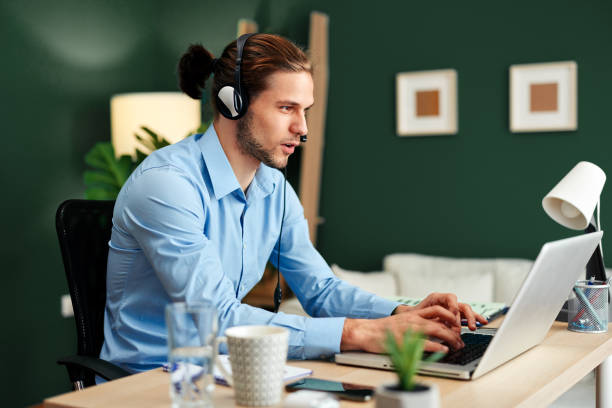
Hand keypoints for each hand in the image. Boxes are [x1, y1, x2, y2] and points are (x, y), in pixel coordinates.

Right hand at [341, 305, 465, 353]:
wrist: (367, 331)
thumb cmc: (383, 329)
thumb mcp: (401, 321)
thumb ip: (414, 322)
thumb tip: (428, 328)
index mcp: (413, 313)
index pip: (437, 309)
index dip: (450, 316)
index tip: (457, 324)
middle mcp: (414, 319)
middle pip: (441, 321)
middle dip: (454, 330)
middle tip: (460, 339)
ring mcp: (411, 329)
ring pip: (438, 330)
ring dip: (451, 338)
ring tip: (458, 345)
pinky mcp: (407, 341)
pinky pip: (427, 343)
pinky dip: (439, 347)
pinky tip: (445, 350)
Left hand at [397, 293, 488, 330]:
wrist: (409, 318)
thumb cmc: (413, 316)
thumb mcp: (418, 315)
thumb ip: (428, 319)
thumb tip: (438, 326)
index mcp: (436, 298)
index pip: (451, 298)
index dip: (455, 307)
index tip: (454, 319)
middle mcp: (446, 302)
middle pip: (461, 305)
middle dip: (466, 316)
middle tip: (469, 327)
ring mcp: (451, 308)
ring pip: (466, 310)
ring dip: (472, 318)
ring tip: (473, 328)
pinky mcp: (454, 316)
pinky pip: (466, 316)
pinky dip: (475, 318)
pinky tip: (483, 322)